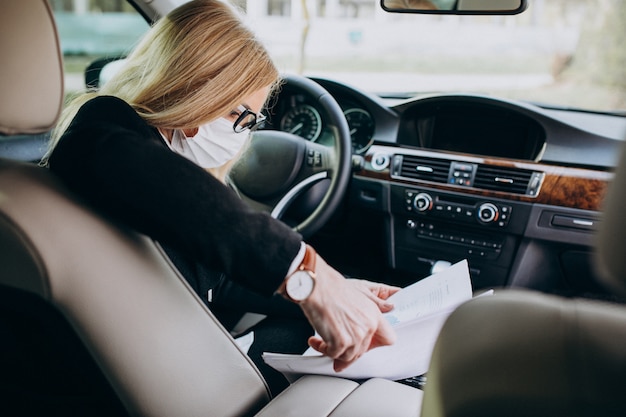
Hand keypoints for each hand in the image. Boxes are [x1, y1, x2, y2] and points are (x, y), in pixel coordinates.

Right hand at [297, 255, 399, 371]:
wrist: (317, 286)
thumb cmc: (332, 289)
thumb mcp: (359, 295)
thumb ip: (370, 312)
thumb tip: (383, 315)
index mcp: (374, 314)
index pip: (388, 338)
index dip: (375, 344)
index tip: (365, 345)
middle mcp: (369, 325)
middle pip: (363, 350)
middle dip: (348, 348)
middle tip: (335, 341)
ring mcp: (356, 335)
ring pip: (348, 356)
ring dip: (334, 350)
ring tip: (323, 339)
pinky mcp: (341, 342)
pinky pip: (333, 354)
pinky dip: (322, 349)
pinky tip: (316, 340)